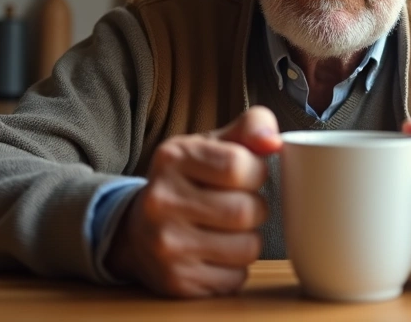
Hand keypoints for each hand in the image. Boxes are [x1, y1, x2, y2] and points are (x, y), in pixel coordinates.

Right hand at [106, 106, 281, 296]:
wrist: (137, 232)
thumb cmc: (188, 182)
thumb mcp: (212, 146)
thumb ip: (249, 129)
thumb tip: (273, 140)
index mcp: (172, 158)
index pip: (239, 165)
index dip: (255, 172)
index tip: (246, 175)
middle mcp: (162, 200)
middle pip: (246, 210)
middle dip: (255, 209)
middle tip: (238, 205)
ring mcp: (166, 244)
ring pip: (247, 248)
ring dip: (248, 240)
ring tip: (227, 230)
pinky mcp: (176, 281)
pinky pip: (236, 278)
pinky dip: (235, 268)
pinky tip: (215, 255)